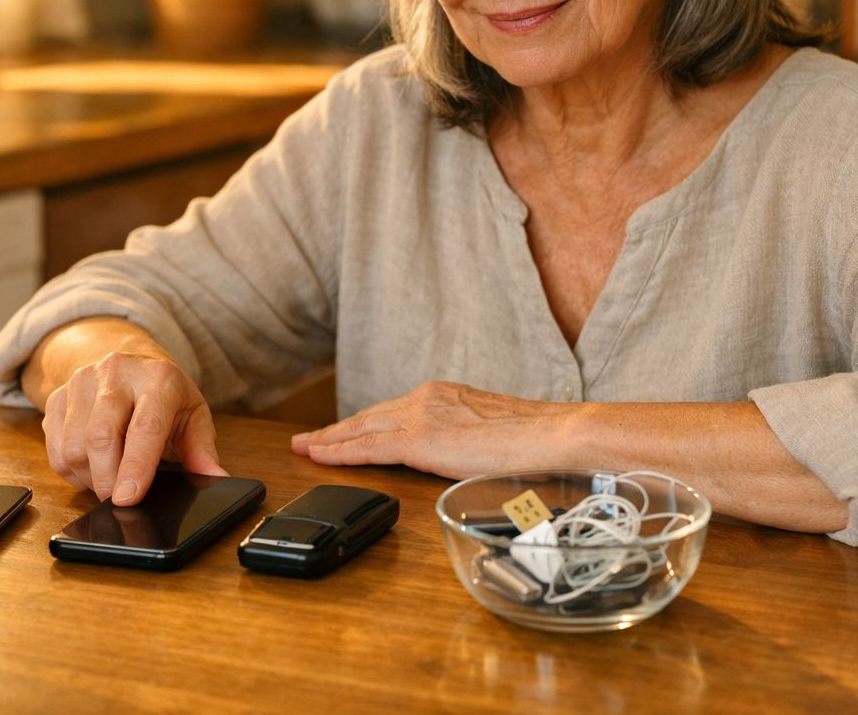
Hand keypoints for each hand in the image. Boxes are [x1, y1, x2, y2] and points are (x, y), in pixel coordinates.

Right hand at [41, 350, 225, 504]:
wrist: (128, 362)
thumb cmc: (164, 395)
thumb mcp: (193, 416)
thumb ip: (202, 450)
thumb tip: (216, 480)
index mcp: (158, 378)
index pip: (145, 426)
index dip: (136, 466)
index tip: (128, 499)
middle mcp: (116, 373)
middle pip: (100, 436)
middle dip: (107, 480)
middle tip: (119, 503)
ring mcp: (81, 382)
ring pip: (73, 446)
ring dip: (89, 477)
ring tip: (110, 480)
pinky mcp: (56, 397)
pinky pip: (55, 448)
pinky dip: (72, 471)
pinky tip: (92, 468)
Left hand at [289, 381, 570, 479]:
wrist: (554, 433)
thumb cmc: (537, 440)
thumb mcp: (492, 434)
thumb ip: (468, 441)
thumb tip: (465, 461)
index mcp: (445, 396)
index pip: (392, 412)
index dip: (362, 424)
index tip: (342, 432)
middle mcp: (427, 398)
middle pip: (369, 416)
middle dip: (336, 430)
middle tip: (308, 440)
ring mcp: (421, 415)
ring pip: (361, 429)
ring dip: (330, 439)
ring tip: (304, 448)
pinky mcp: (420, 438)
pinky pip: (368, 446)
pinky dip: (339, 451)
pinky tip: (318, 456)